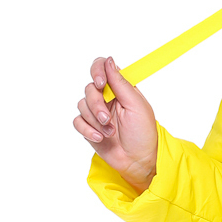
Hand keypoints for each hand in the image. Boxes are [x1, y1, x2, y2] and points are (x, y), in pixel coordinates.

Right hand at [74, 56, 157, 193]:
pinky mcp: (89, 127)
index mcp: (120, 88)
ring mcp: (96, 112)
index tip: (101, 83)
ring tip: (110, 133)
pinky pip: (78, 121)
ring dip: (95, 121)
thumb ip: (121, 83)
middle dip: (97, 105)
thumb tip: (109, 61)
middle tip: (108, 120)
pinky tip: (100, 138)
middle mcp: (106, 97)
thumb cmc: (143, 133)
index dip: (97, 70)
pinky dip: (87, 130)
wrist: (138, 161)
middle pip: (89, 89)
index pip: (102, 67)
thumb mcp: (136, 106)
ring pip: (82, 105)